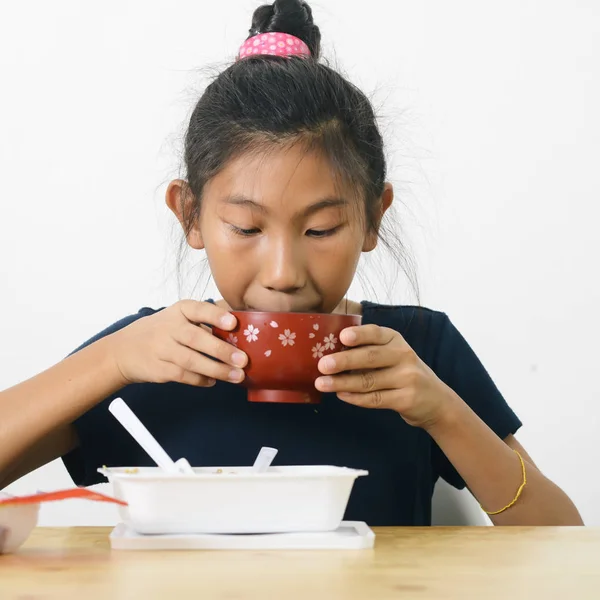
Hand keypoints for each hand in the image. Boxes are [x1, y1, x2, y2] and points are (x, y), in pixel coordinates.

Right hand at [110, 300, 246, 387]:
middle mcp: (169, 327)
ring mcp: (162, 349)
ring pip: (192, 361)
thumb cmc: (163, 330)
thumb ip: (206, 320)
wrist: (124, 350)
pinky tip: (214, 381)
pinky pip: (184, 375)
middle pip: (196, 339)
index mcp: (179, 310)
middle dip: (222, 351)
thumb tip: (242, 325)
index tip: (233, 322)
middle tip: (243, 360)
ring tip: (237, 376)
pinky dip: (201, 379)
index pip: (199, 310)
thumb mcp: (179, 316)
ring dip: (217, 370)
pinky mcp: (159, 369)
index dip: (216, 316)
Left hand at [314, 324, 453, 428]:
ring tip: (321, 383)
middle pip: (370, 357)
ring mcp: (407, 378)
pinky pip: (375, 399)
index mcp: (396, 340)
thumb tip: (329, 350)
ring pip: (369, 380)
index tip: (342, 337)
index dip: (359, 334)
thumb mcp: (392, 354)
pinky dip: (355, 398)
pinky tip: (340, 395)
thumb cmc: (403, 373)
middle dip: (344, 361)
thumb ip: (368, 350)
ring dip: (342, 382)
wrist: (436, 401)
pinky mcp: (406, 399)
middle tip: (322, 364)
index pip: (376, 333)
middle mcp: (404, 355)